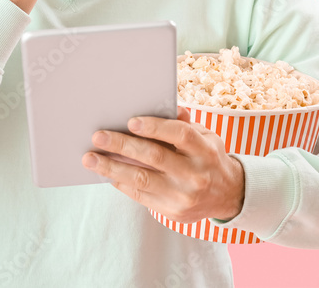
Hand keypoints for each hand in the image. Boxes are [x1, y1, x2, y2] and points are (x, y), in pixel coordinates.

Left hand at [82, 106, 244, 223]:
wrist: (228, 195)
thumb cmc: (208, 157)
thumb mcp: (206, 136)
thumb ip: (184, 123)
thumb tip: (164, 106)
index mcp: (205, 150)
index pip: (180, 135)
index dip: (155, 127)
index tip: (131, 121)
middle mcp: (196, 174)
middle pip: (155, 157)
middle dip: (122, 146)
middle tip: (98, 136)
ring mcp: (183, 196)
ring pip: (141, 180)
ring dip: (111, 168)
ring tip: (90, 159)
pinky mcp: (173, 212)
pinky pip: (140, 196)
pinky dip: (120, 183)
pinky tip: (106, 173)